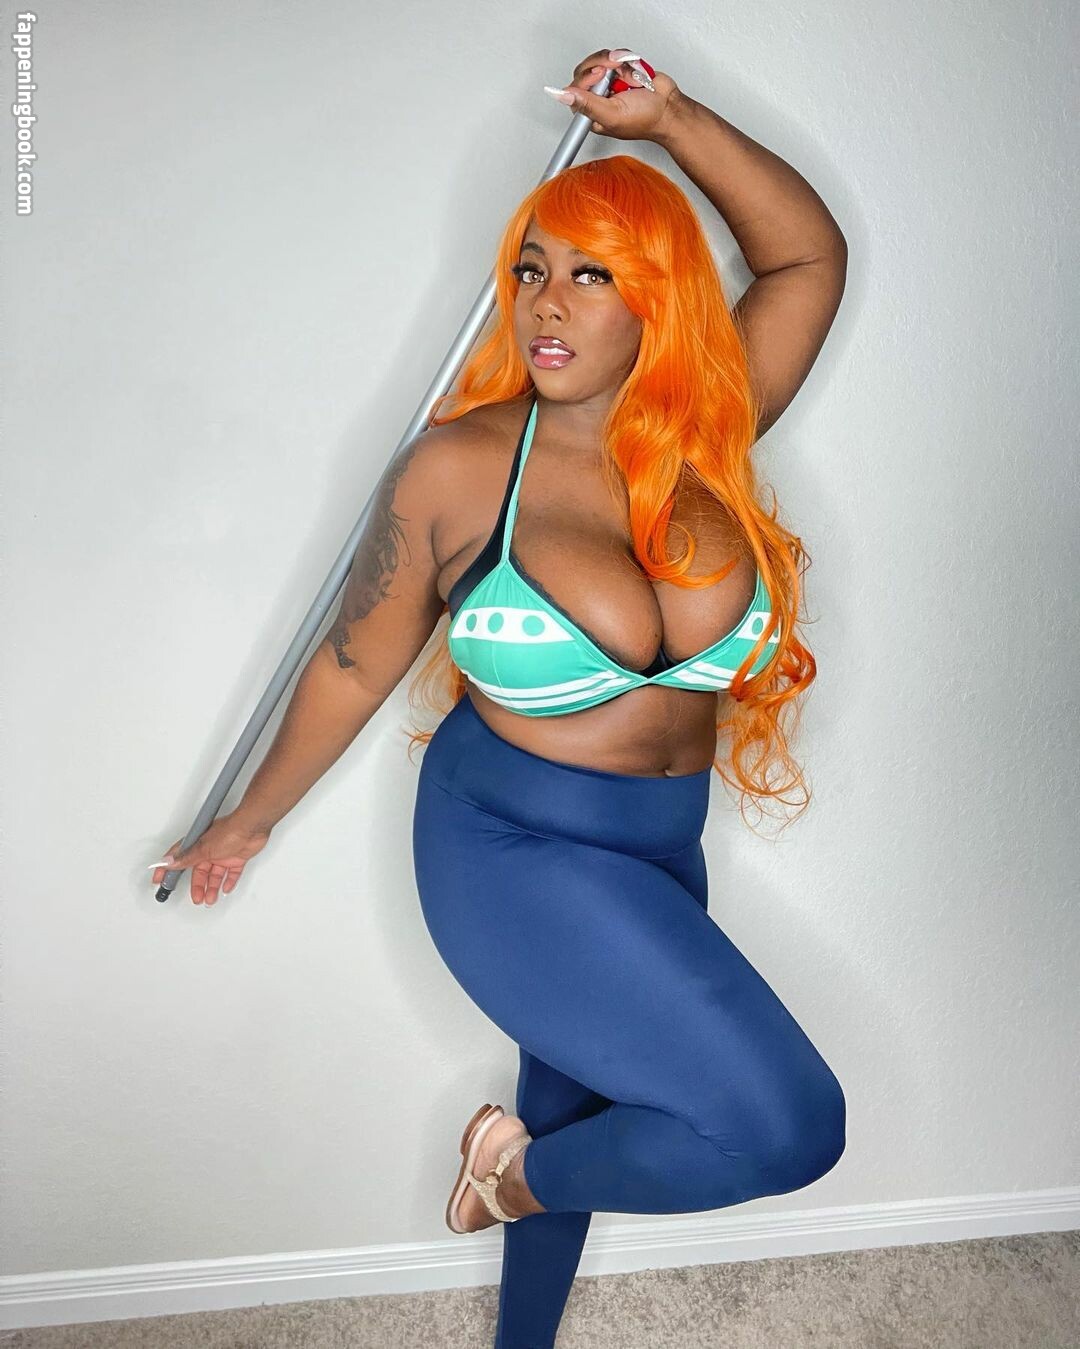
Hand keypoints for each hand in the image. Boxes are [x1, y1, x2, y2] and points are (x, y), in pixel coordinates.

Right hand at [150, 811, 271, 905]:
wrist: (252, 827)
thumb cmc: (229, 830)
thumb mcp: (204, 848)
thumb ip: (187, 857)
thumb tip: (169, 862)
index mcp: (197, 844)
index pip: (178, 858)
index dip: (168, 869)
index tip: (159, 879)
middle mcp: (208, 849)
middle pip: (199, 871)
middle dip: (197, 886)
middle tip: (195, 898)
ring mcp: (223, 854)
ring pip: (215, 875)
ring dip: (212, 887)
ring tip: (209, 899)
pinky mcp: (237, 857)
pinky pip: (231, 873)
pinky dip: (228, 881)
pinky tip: (225, 889)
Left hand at [545, 48, 690, 143]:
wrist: (670, 107)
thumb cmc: (646, 119)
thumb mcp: (612, 115)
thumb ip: (587, 105)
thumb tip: (563, 96)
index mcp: (591, 113)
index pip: (574, 89)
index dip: (586, 79)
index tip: (600, 76)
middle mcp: (598, 97)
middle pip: (584, 70)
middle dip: (602, 66)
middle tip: (615, 72)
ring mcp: (609, 82)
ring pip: (600, 59)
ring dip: (617, 64)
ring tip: (629, 78)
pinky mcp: (620, 71)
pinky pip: (615, 55)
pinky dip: (626, 60)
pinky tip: (634, 74)